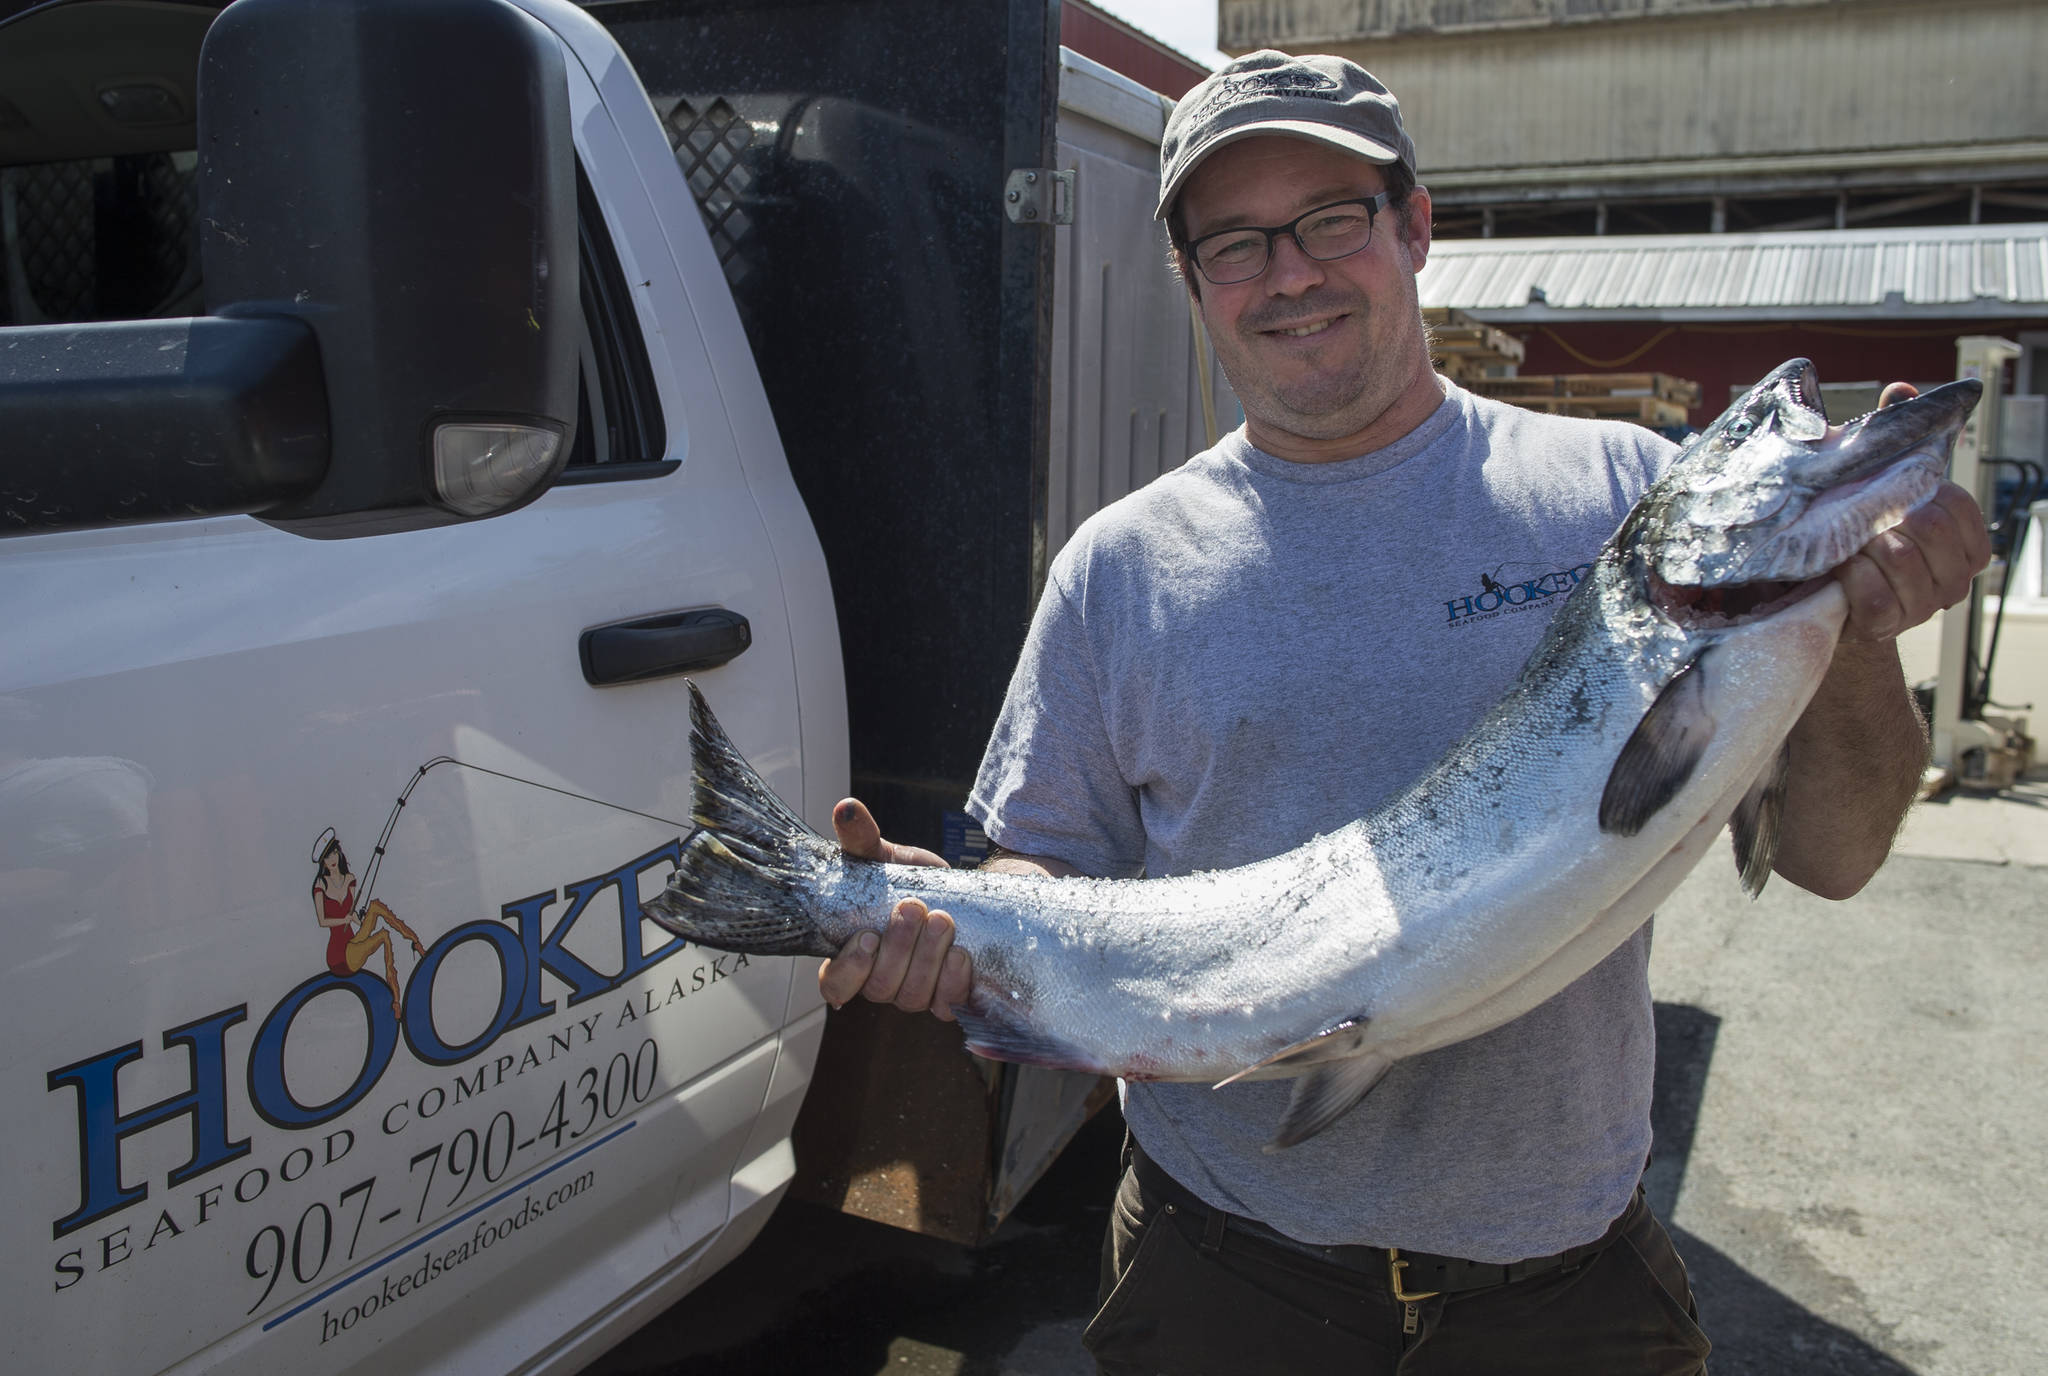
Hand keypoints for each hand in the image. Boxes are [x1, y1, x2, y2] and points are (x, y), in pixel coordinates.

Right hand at [816, 798, 972, 1019]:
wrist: (959, 894)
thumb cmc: (909, 882)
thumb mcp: (884, 858)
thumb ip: (861, 837)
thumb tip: (846, 809)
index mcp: (854, 954)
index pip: (834, 983)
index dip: (849, 969)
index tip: (868, 937)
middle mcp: (880, 980)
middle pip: (879, 987)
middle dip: (899, 948)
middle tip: (915, 908)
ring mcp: (914, 993)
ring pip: (913, 995)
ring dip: (928, 958)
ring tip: (942, 920)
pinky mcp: (947, 998)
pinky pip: (948, 1003)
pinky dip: (954, 980)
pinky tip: (961, 954)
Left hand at [1835, 382, 1992, 643]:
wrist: (1821, 602)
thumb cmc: (1854, 535)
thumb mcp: (1873, 484)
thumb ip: (1894, 438)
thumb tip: (1902, 391)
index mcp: (1964, 538)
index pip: (1956, 503)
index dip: (1915, 494)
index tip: (1885, 496)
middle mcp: (1957, 574)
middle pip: (1929, 526)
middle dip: (1886, 519)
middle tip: (1857, 523)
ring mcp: (1928, 604)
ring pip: (1902, 558)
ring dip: (1863, 547)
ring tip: (1844, 547)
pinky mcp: (1892, 626)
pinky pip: (1877, 596)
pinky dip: (1852, 579)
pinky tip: (1839, 573)